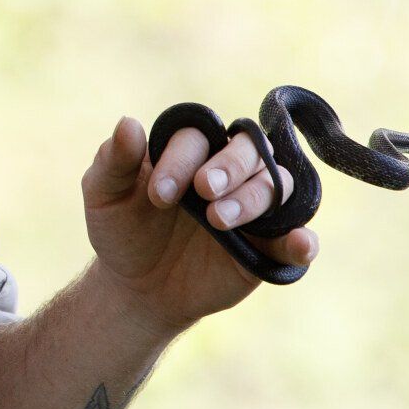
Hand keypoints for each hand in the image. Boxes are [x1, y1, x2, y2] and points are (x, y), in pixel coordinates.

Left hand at [82, 116, 319, 335]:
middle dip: (229, 167)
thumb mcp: (105, 196)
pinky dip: (303, 239)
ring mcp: (252, 206)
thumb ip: (114, 161)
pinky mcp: (268, 246)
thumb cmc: (122, 230)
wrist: (136, 287)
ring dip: (254, 197)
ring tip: (218, 221)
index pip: (198, 135)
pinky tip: (300, 243)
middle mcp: (228, 170)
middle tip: (203, 191)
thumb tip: (128, 122)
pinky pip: (297, 237)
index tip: (158, 195)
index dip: (181, 159)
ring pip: (276, 184)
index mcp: (189, 150)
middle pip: (249, 148)